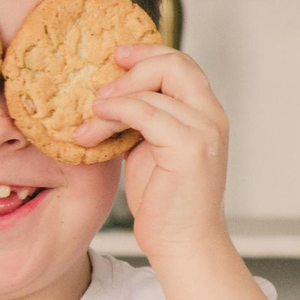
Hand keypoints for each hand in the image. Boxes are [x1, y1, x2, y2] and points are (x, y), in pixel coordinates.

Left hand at [74, 43, 230, 262]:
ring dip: (111, 101)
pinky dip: (114, 113)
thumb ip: (142, 119)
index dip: (147, 54)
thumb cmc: (166, 203)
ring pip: (153, 88)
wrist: (183, 245)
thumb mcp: (151, 148)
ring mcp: (205, 131)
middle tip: (98, 90)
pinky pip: (144, 113)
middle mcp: (212, 117)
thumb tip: (109, 94)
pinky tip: (93, 129)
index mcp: (206, 114)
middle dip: (131, 68)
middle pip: (174, 62)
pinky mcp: (190, 148)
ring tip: (88, 122)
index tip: (115, 59)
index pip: (181, 63)